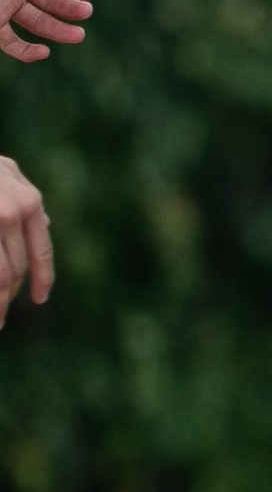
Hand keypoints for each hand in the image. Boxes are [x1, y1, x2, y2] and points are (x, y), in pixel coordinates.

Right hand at [0, 157, 51, 327]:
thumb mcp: (3, 172)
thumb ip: (23, 198)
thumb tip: (46, 222)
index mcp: (27, 202)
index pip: (41, 250)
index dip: (43, 278)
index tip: (40, 299)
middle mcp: (10, 213)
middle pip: (15, 269)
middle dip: (8, 298)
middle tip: (1, 319)